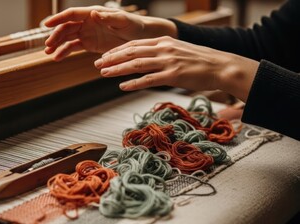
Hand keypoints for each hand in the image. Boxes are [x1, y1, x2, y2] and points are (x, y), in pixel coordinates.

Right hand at [44, 6, 176, 60]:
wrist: (140, 38)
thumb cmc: (134, 26)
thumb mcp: (123, 21)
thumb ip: (108, 18)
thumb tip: (93, 13)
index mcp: (93, 13)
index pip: (72, 14)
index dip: (58, 18)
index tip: (46, 24)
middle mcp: (87, 22)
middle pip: (66, 27)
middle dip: (55, 35)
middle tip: (48, 45)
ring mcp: (87, 33)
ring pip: (67, 37)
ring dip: (57, 44)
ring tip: (48, 53)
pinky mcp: (89, 44)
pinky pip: (73, 47)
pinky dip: (64, 52)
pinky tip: (57, 58)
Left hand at [94, 36, 258, 101]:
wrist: (221, 66)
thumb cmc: (200, 60)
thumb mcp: (177, 50)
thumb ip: (160, 53)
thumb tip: (143, 61)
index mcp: (163, 41)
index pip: (134, 44)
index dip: (116, 51)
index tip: (104, 56)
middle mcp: (163, 49)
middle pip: (131, 52)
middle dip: (112, 58)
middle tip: (97, 64)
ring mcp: (168, 62)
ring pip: (137, 64)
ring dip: (118, 69)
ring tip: (104, 73)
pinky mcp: (174, 75)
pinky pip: (149, 79)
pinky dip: (134, 83)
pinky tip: (123, 86)